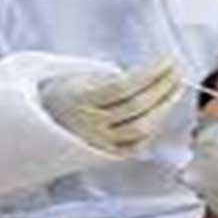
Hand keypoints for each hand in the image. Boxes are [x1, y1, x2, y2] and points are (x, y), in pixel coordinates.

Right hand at [40, 57, 183, 154]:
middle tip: (179, 71)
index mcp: (79, 99)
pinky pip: (137, 145)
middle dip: (164, 87)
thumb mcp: (80, 77)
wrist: (38, 125)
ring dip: (165, 107)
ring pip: (142, 129)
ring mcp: (97, 143)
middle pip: (138, 107)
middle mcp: (88, 125)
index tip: (170, 60)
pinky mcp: (104, 157)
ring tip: (176, 88)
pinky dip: (154, 128)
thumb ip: (114, 78)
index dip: (153, 73)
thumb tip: (156, 74)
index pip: (125, 86)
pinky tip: (161, 110)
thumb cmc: (66, 93)